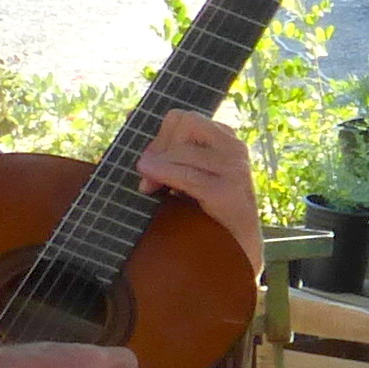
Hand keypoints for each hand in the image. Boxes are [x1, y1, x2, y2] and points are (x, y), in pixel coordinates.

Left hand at [136, 111, 264, 269]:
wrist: (239, 252)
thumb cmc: (210, 212)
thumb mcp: (190, 172)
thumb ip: (168, 148)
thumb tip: (129, 114)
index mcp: (226, 139)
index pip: (182, 117)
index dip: (159, 137)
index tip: (149, 162)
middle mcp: (235, 148)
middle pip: (183, 123)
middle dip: (159, 147)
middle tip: (146, 177)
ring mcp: (235, 169)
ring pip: (181, 151)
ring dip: (159, 169)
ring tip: (151, 190)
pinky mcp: (228, 192)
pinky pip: (186, 175)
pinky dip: (165, 177)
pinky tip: (153, 188)